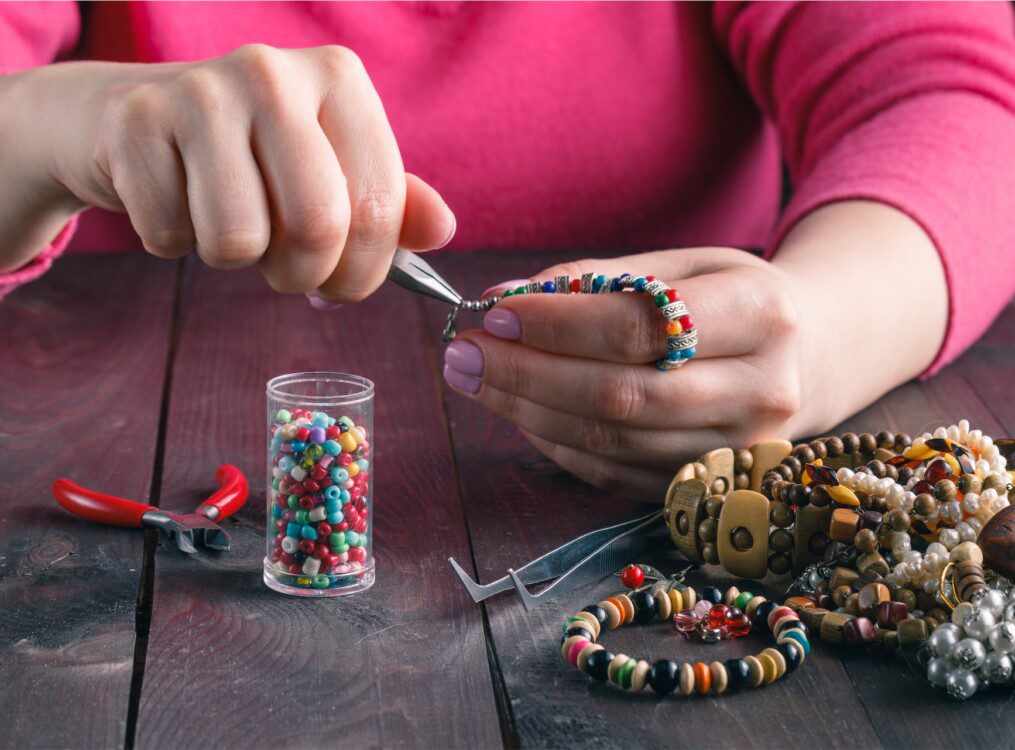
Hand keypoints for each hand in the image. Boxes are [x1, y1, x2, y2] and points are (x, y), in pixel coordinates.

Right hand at [0, 45, 454, 299]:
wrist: (137, 118)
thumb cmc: (254, 156)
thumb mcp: (332, 169)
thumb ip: (391, 203)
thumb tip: (442, 230)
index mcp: (340, 80)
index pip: (378, 207)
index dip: (365, 272)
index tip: (343, 285)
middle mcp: (275, 72)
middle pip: (317, 225)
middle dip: (305, 276)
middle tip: (289, 271)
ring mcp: (201, 91)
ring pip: (238, 240)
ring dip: (236, 260)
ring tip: (230, 225)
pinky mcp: (135, 121)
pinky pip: (169, 234)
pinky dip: (173, 241)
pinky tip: (178, 203)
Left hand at [442, 248, 808, 498]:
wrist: (807, 357)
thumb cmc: (731, 299)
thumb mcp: (682, 264)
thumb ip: (597, 279)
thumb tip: (504, 300)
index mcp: (762, 314)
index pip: (640, 327)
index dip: (557, 325)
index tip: (494, 313)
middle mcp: (762, 390)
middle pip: (620, 395)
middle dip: (527, 374)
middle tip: (463, 354)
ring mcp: (738, 451)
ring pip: (611, 441)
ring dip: (528, 411)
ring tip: (476, 379)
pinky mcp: (708, 486)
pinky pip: (614, 473)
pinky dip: (555, 443)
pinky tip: (519, 412)